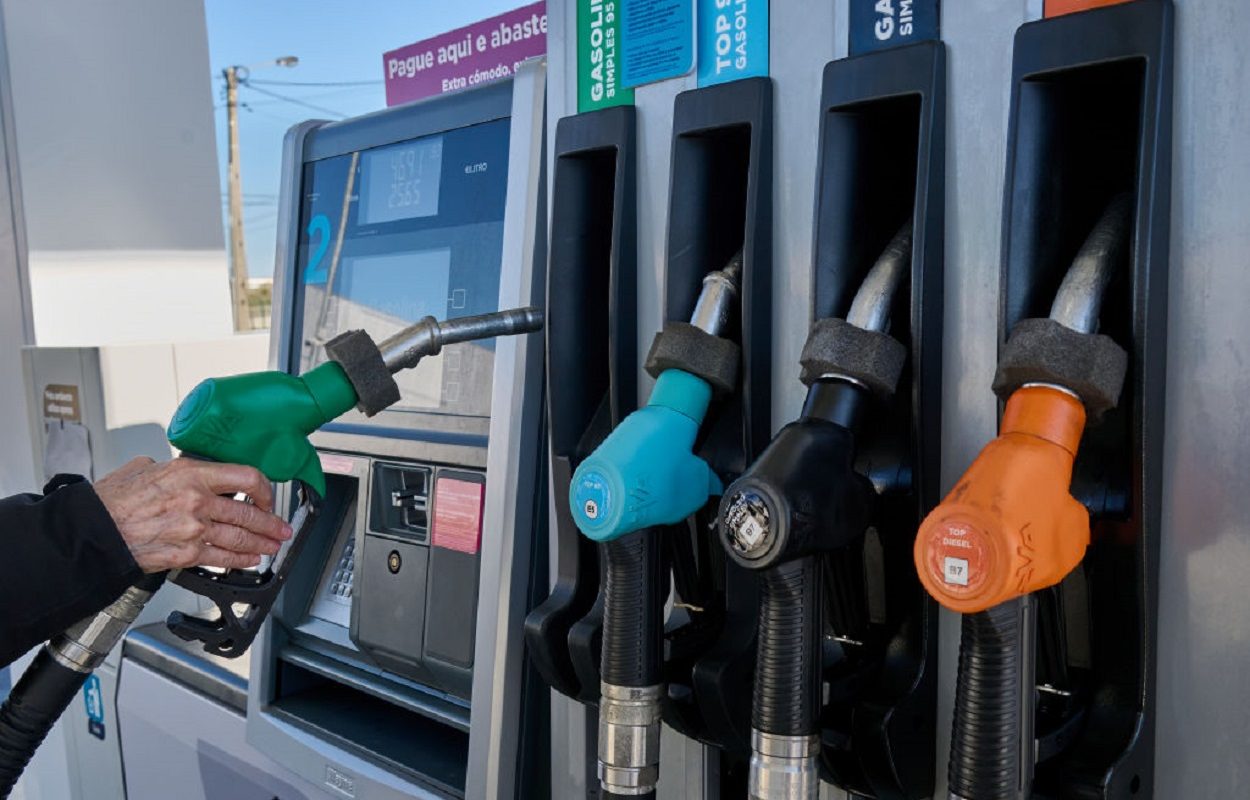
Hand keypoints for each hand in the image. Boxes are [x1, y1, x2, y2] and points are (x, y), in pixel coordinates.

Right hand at [93, 457, 292, 571]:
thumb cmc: (111, 502)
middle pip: (248, 512)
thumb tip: (184, 470)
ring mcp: (193, 528)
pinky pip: (222, 558)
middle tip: (281, 528)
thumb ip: (173, 470)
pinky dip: (240, 560)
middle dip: (271, 523)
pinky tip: (250, 560)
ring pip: (240, 537)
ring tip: (273, 546)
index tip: (268, 496)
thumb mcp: (144, 469)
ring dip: (262, 544)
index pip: (245, 477)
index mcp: (190, 473)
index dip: (264, 489)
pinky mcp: (186, 554)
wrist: (93, 532)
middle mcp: (196, 500)